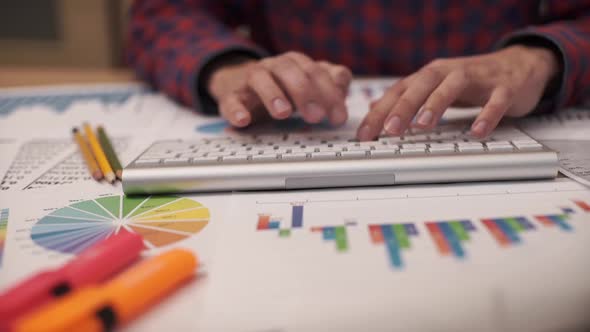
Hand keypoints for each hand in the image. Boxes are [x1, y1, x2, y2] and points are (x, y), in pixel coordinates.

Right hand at [207, 52, 352, 126]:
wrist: (238, 83)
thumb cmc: (280, 88)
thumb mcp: (308, 85)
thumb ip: (330, 84)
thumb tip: (342, 85)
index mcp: (295, 63)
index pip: (316, 72)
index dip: (329, 94)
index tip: (337, 117)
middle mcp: (273, 66)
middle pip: (289, 71)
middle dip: (305, 93)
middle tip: (316, 116)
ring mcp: (250, 80)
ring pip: (260, 79)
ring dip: (272, 95)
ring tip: (283, 114)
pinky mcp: (231, 95)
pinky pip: (231, 99)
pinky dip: (236, 109)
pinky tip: (243, 120)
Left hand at [357, 45, 559, 139]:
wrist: (520, 65)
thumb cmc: (472, 80)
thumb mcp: (436, 87)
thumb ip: (407, 97)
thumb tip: (375, 109)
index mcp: (431, 75)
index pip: (399, 91)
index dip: (380, 112)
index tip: (365, 135)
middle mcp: (450, 72)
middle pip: (422, 85)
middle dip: (403, 106)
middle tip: (389, 130)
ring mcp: (478, 78)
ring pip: (453, 86)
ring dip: (436, 104)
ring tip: (422, 126)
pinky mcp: (505, 87)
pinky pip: (496, 100)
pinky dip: (487, 115)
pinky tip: (477, 131)